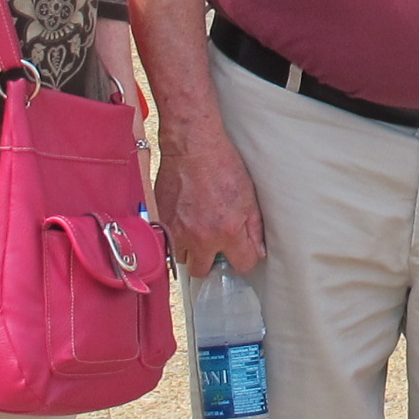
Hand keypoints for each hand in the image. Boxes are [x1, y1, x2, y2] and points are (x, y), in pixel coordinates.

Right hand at [154, 122, 264, 275]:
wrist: (191, 147)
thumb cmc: (222, 166)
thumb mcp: (248, 195)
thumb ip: (254, 228)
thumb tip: (258, 251)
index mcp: (227, 231)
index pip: (242, 265)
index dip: (244, 258)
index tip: (240, 250)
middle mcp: (200, 237)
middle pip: (204, 271)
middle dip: (211, 260)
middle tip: (214, 243)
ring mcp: (177, 232)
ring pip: (183, 259)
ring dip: (190, 250)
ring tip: (196, 230)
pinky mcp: (161, 223)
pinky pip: (167, 242)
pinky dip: (176, 237)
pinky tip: (184, 220)